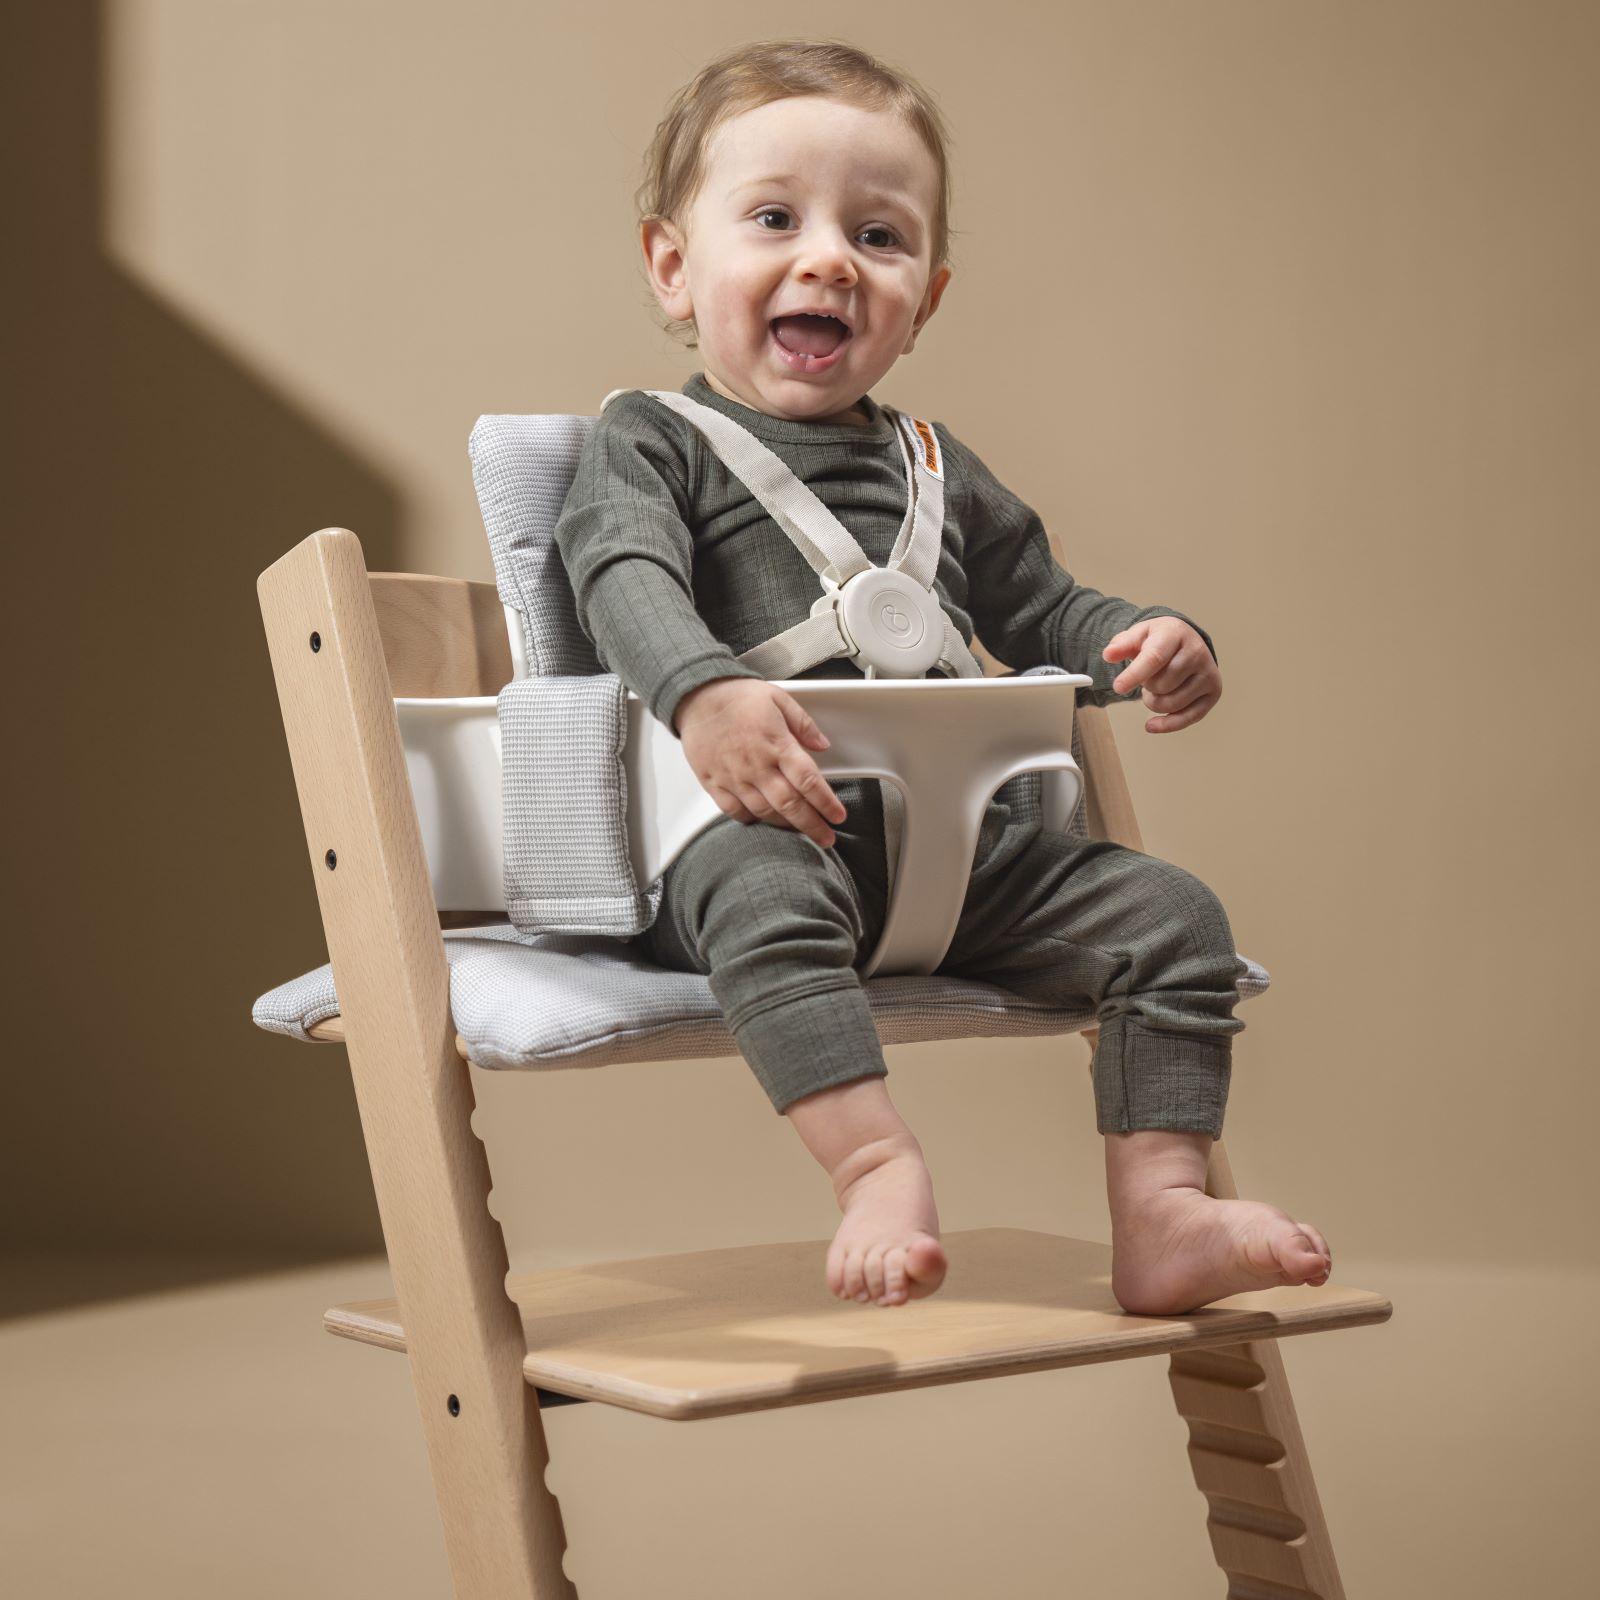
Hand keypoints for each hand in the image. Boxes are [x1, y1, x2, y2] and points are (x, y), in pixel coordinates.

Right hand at [675, 678, 847, 848]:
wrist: (696, 697)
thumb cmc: (736, 697)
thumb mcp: (778, 699)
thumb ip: (803, 724)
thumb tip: (823, 744)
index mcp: (776, 744)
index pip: (808, 780)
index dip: (826, 802)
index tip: (838, 816)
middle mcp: (756, 765)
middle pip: (790, 804)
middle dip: (812, 825)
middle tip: (826, 838)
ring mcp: (734, 777)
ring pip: (764, 812)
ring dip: (785, 824)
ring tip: (799, 829)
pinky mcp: (714, 783)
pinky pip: (734, 811)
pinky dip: (751, 819)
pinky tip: (762, 819)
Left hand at [1102, 617, 1221, 732]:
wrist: (1185, 640)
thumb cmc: (1159, 640)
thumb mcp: (1138, 635)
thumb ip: (1121, 644)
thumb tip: (1109, 654)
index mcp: (1175, 633)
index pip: (1155, 658)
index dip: (1135, 675)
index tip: (1118, 687)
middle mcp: (1197, 652)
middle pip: (1161, 684)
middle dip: (1146, 686)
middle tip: (1149, 676)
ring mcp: (1208, 673)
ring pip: (1171, 703)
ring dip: (1154, 701)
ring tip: (1158, 686)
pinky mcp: (1213, 692)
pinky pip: (1188, 718)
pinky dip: (1167, 724)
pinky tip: (1152, 725)